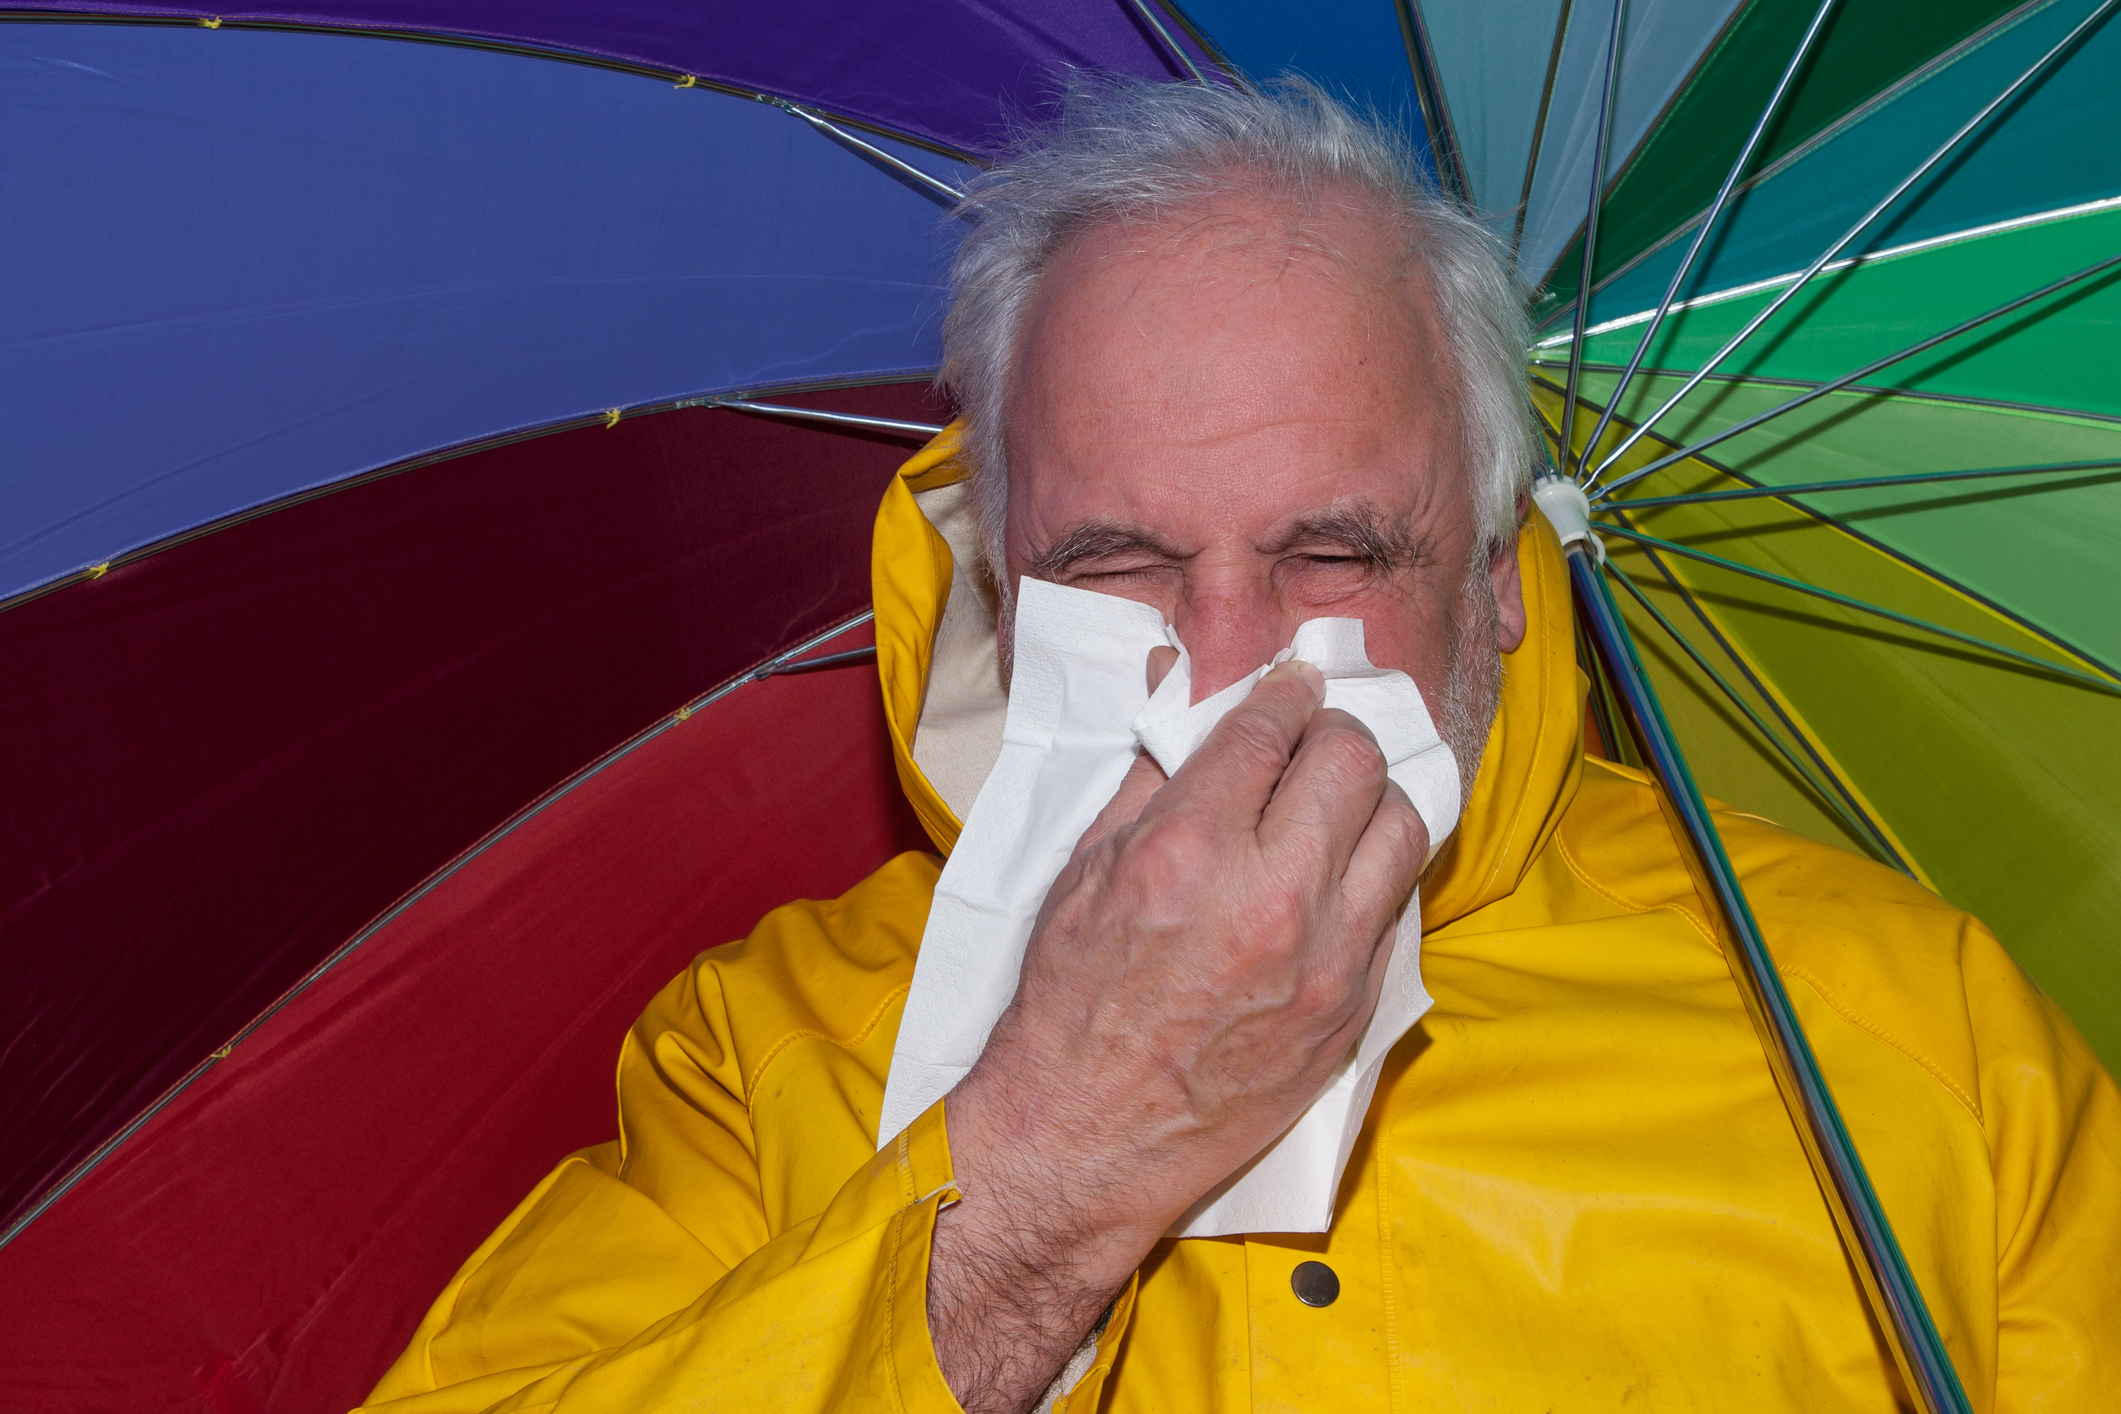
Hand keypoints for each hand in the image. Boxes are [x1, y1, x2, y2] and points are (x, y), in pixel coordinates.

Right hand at [927, 652, 1428, 1412]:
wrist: (1090, 1135)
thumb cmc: (1071, 1003)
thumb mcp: (1084, 873)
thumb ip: (1149, 779)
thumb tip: (1189, 702)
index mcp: (1188, 852)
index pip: (1271, 729)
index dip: (1285, 693)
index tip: (1291, 687)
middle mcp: (1270, 897)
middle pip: (1354, 762)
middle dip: (1334, 734)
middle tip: (1313, 741)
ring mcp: (1325, 959)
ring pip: (1402, 827)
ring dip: (1371, 800)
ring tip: (1337, 805)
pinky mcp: (1353, 1010)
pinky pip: (1397, 906)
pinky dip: (1372, 874)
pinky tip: (1337, 874)